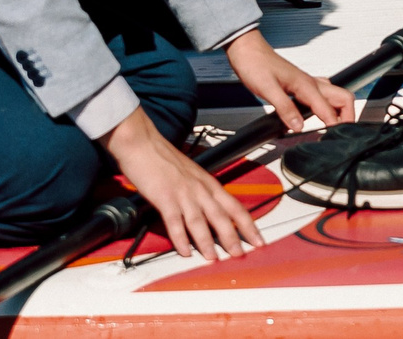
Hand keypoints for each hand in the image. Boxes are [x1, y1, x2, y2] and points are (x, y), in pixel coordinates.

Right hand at [104, 106, 260, 259]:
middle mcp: (200, 189)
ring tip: (214, 259)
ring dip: (208, 242)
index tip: (258, 240)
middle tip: (241, 255)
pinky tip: (184, 251)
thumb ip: (201, 192)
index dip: (248, 225)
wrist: (144, 144)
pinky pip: (175, 222)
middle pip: (222, 217)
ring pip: (200, 222)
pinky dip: (180, 238)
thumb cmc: (165, 159)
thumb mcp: (191, 175)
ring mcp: (183, 193)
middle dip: (233, 238)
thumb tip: (209, 213)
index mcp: (209, 184)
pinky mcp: (165, 197)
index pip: (235, 207)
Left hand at [224, 29, 351, 132]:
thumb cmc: (255, 65)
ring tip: (335, 126)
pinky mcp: (301, 83)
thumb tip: (298, 127)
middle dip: (348, 115)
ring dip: (340, 110)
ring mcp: (307, 82)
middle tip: (344, 132)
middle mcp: (310, 83)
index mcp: (306, 85)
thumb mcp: (268, 89)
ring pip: (335, 95)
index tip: (337, 138)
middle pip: (343, 98)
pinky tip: (318, 113)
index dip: (335, 125)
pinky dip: (327, 105)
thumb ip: (285, 108)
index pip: (329, 109)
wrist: (248, 50)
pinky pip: (323, 94)